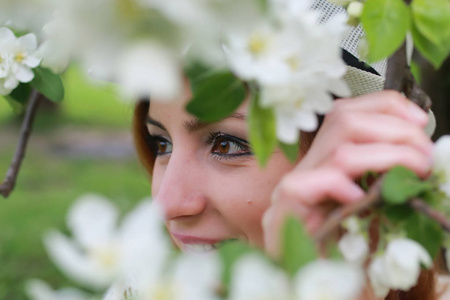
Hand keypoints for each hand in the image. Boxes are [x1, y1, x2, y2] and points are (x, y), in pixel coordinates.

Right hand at [263, 90, 432, 256]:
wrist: (314, 287)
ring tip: (412, 174)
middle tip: (424, 159)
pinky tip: (361, 201)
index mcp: (325, 161)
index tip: (419, 121)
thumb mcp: (370, 205)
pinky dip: (341, 186)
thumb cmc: (345, 252)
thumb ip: (384, 177)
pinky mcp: (283, 212)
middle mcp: (307, 168)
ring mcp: (292, 188)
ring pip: (339, 150)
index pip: (345, 111)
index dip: (384, 106)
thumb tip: (422, 154)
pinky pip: (308, 184)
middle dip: (396, 132)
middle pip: (343, 119)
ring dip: (388, 156)